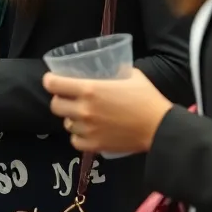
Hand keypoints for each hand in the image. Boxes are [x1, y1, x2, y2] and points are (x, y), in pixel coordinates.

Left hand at [43, 70, 173, 154]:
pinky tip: (87, 131)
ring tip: (83, 116)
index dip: (50, 80)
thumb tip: (109, 66)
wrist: (161, 127)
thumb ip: (114, 71)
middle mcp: (84, 109)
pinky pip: (75, 141)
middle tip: (69, 98)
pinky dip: (78, 137)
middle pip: (55, 105)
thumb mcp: (130, 75)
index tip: (53, 80)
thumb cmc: (147, 98)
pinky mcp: (95, 145)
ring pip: (66, 124)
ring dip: (72, 118)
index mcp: (89, 89)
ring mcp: (88, 129)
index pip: (52, 84)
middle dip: (60, 100)